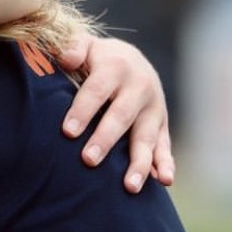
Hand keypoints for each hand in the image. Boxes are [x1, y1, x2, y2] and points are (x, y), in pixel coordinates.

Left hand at [55, 33, 173, 192]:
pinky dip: (165, 164)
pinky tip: (164, 180)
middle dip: (105, 139)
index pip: (96, 90)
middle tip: (89, 160)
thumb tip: (67, 58)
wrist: (131, 60)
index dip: (82, 110)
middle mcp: (139, 87)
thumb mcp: (84, 45)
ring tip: (129, 186)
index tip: (67, 132)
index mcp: (116, 66)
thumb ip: (73, 47)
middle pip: (121, 116)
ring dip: (138, 162)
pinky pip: (164, 146)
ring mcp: (153, 108)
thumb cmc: (96, 58)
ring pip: (145, 137)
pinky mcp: (162, 125)